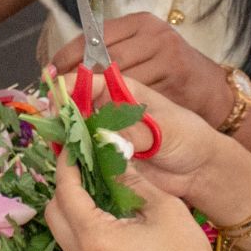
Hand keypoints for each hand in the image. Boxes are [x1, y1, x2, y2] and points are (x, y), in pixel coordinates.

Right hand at [42, 69, 237, 203]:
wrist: (199, 170)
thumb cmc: (189, 138)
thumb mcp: (166, 129)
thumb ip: (135, 132)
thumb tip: (106, 136)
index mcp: (123, 91)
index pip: (89, 80)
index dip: (69, 85)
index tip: (56, 95)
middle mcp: (108, 110)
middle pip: (74, 104)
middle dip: (60, 110)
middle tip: (52, 121)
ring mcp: (103, 134)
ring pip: (73, 130)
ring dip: (63, 135)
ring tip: (57, 142)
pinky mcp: (103, 159)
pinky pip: (81, 156)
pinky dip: (71, 158)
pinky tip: (67, 160)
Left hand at [43, 153, 227, 250]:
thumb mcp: (163, 207)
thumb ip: (132, 179)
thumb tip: (113, 153)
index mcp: (94, 237)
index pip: (66, 192)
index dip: (67, 165)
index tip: (72, 146)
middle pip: (53, 214)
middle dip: (64, 187)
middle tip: (85, 168)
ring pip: (62, 234)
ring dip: (71, 210)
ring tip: (97, 191)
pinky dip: (81, 232)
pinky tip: (106, 221)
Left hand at [47, 12, 233, 125]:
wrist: (215, 93)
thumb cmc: (171, 75)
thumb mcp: (142, 55)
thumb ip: (110, 58)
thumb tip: (63, 72)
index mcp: (140, 22)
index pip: (94, 36)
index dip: (67, 55)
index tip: (48, 72)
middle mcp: (153, 33)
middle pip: (103, 55)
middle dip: (75, 77)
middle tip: (56, 96)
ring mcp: (166, 52)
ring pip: (117, 76)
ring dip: (93, 96)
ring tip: (74, 109)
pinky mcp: (175, 76)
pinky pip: (137, 94)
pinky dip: (117, 108)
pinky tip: (102, 118)